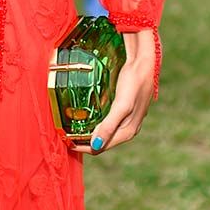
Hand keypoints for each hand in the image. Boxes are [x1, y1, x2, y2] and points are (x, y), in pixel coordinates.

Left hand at [71, 29, 156, 156]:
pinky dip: (95, 123)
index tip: (67, 142)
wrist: (143, 62)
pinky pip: (106, 122)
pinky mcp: (123, 109)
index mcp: (128, 132)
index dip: (84, 146)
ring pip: (104, 132)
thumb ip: (110, 125)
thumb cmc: (134, 83)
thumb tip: (96, 145)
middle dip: (85, 141)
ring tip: (72, 129)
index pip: (101, 147)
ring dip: (89, 133)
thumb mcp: (122, 105)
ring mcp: (126, 119)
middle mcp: (128, 128)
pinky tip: (86, 118)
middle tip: (66, 136)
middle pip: (102, 141)